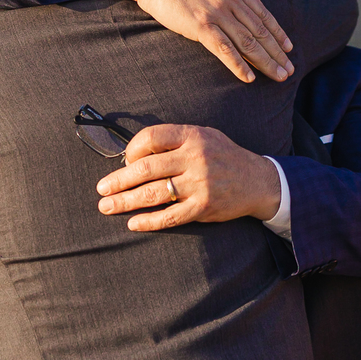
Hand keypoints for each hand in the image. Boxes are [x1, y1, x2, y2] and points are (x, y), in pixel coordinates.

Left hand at [95, 124, 281, 230]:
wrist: (258, 181)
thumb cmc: (224, 157)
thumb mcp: (204, 136)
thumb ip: (175, 141)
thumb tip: (134, 156)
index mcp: (193, 136)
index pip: (152, 137)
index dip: (132, 149)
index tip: (124, 161)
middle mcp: (196, 158)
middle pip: (146, 168)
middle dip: (118, 180)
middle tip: (102, 189)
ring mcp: (200, 184)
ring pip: (153, 193)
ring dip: (125, 202)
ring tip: (107, 206)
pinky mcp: (204, 207)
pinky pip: (170, 217)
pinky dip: (149, 221)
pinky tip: (133, 223)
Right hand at [121, 0, 293, 83]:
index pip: (264, 14)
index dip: (279, 33)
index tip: (289, 48)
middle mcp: (230, 0)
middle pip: (260, 32)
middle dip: (277, 53)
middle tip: (290, 70)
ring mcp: (216, 13)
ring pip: (248, 43)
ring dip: (266, 62)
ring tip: (279, 76)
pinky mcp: (200, 26)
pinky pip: (224, 49)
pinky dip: (238, 65)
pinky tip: (249, 78)